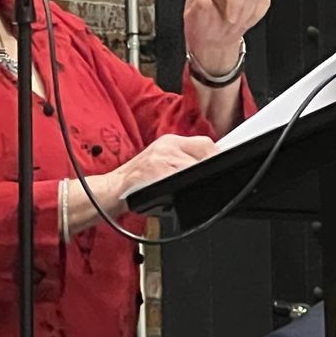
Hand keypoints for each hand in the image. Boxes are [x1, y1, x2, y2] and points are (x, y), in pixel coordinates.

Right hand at [91, 133, 218, 218]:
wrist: (111, 190)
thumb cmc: (137, 182)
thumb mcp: (160, 163)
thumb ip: (182, 161)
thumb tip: (210, 167)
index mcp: (169, 142)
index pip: (205, 143)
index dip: (216, 157)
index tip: (223, 166)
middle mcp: (166, 146)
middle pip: (205, 154)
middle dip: (211, 170)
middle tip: (213, 181)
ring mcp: (161, 159)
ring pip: (195, 168)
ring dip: (199, 181)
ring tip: (196, 190)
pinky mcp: (155, 173)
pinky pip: (181, 180)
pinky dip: (186, 189)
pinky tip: (182, 194)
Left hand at [182, 0, 269, 78]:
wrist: (216, 41)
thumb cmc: (202, 27)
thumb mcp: (193, 23)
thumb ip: (198, 12)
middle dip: (236, 2)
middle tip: (231, 20)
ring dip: (242, 14)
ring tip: (231, 23)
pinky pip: (261, 2)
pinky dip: (252, 16)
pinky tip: (242, 19)